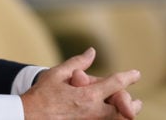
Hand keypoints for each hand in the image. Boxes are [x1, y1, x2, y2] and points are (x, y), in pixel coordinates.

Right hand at [20, 47, 141, 119]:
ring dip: (124, 114)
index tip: (136, 73)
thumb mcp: (57, 73)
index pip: (116, 84)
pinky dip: (110, 118)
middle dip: (131, 103)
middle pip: (123, 108)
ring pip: (115, 119)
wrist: (29, 116)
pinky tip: (110, 114)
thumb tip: (92, 52)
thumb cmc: (41, 94)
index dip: (128, 77)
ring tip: (129, 111)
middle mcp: (92, 111)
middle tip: (137, 101)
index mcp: (87, 95)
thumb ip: (77, 63)